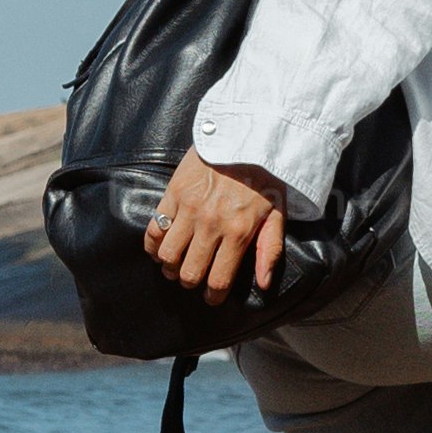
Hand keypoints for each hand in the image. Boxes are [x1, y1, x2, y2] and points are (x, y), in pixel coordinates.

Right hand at [149, 154, 292, 297]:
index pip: (217, 280)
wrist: (248, 135)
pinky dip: (153, 244)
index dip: (212, 297)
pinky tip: (160, 247)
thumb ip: (270, 251)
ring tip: (175, 265)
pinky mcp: (173, 194)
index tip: (211, 297)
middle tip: (193, 278)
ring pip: (167, 255)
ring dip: (169, 266)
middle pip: (188, 272)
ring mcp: (189, 210)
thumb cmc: (266, 177)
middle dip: (189, 282)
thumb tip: (264, 284)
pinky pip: (153, 229)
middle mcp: (211, 225)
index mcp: (238, 233)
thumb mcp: (278, 215)